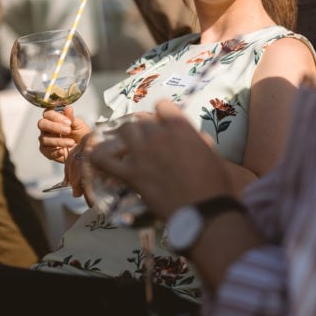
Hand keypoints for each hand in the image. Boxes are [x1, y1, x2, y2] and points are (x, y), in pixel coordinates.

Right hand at [37, 105, 89, 163]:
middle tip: (68, 130)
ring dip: (59, 141)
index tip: (68, 122)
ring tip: (71, 142)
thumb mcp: (79, 125)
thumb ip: (71, 118)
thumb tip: (68, 108)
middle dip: (55, 127)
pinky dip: (55, 151)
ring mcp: (45, 140)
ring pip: (45, 138)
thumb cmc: (81, 135)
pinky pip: (47, 151)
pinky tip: (63, 151)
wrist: (85, 149)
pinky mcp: (47, 152)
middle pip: (42, 124)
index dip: (56, 116)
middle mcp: (47, 129)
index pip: (47, 113)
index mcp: (54, 119)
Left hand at [89, 101, 232, 220]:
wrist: (203, 209)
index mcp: (180, 127)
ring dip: (127, 136)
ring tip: (131, 145)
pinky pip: (104, 159)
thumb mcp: (212, 153)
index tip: (166, 124)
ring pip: (124, 131)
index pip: (162, 106)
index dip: (164, 114)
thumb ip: (198, 140)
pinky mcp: (130, 173)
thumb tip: (193, 137)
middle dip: (145, 126)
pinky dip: (100, 156)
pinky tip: (102, 156)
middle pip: (141, 119)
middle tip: (149, 138)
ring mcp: (141, 154)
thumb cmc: (215, 182)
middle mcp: (158, 135)